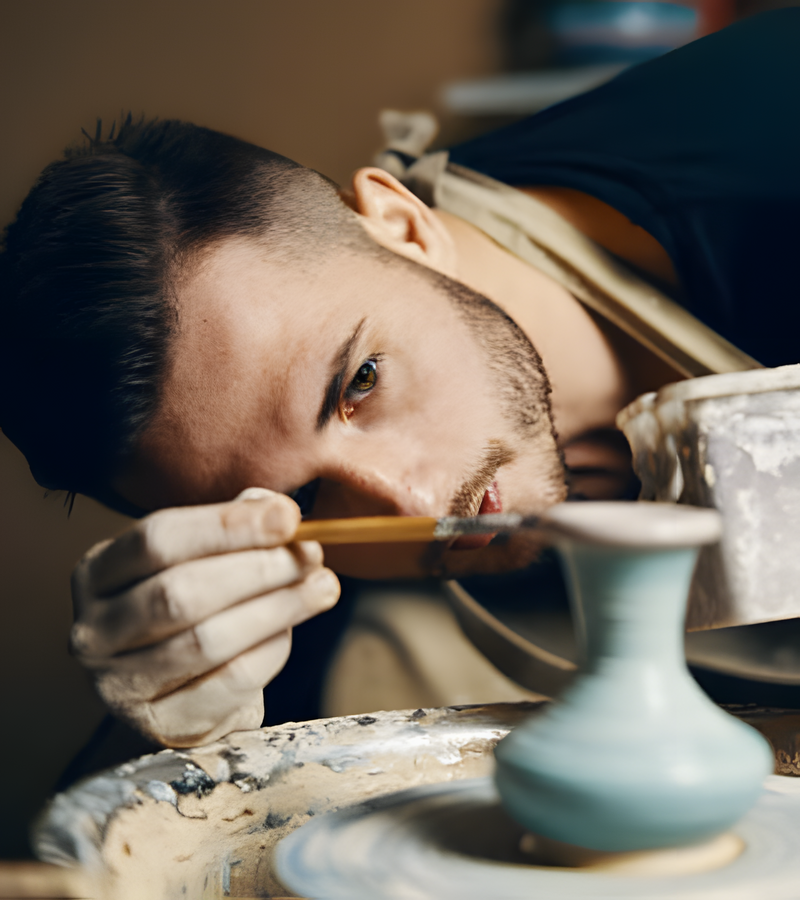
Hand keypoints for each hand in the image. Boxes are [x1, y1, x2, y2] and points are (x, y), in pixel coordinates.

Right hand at [70, 488, 339, 747]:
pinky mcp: (160, 724)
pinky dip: (271, 651)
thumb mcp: (200, 559)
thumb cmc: (194, 611)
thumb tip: (275, 512)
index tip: (288, 517)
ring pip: (207, 641)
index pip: (157, 539)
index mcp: (97, 574)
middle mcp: (95, 631)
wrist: (184, 692)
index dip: (227, 525)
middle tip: (310, 556)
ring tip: (321, 588)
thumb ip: (232, 528)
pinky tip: (292, 630)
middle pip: (181, 593)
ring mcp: (119, 685)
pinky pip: (229, 683)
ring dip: (277, 608)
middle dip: (259, 569)